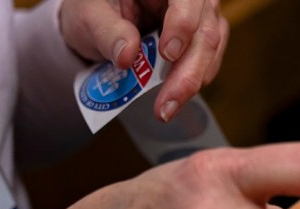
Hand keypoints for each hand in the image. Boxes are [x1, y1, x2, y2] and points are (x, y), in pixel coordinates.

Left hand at [59, 0, 228, 121]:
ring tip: (166, 108)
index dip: (182, 24)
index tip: (168, 53)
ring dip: (192, 81)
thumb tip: (127, 57)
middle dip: (188, 72)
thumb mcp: (88, 15)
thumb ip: (107, 31)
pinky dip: (193, 80)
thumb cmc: (95, 10)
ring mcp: (202, 15)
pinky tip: (173, 97)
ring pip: (212, 48)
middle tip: (166, 105)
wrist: (99, 22)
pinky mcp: (204, 36)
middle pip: (205, 30)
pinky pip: (210, 60)